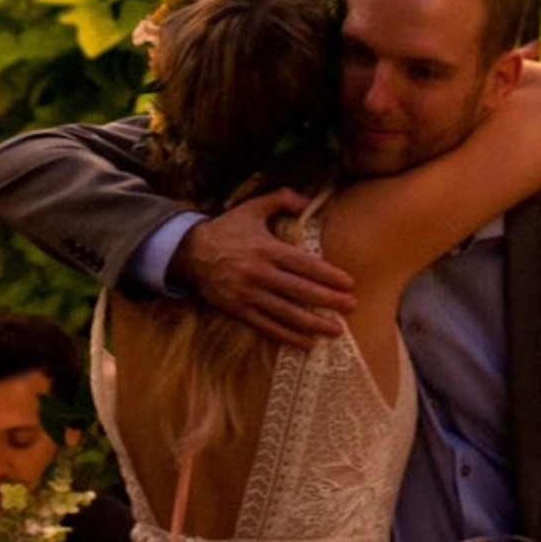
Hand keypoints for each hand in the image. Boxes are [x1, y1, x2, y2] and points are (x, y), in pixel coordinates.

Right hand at [173, 192, 356, 348]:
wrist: (188, 253)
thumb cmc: (226, 229)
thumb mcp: (252, 208)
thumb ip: (281, 199)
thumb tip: (308, 201)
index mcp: (265, 249)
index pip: (304, 265)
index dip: (328, 276)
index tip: (349, 283)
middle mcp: (259, 274)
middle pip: (300, 291)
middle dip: (329, 301)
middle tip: (352, 307)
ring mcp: (248, 295)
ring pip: (287, 313)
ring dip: (314, 324)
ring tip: (336, 330)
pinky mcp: (238, 311)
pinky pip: (267, 327)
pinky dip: (289, 337)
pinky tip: (308, 342)